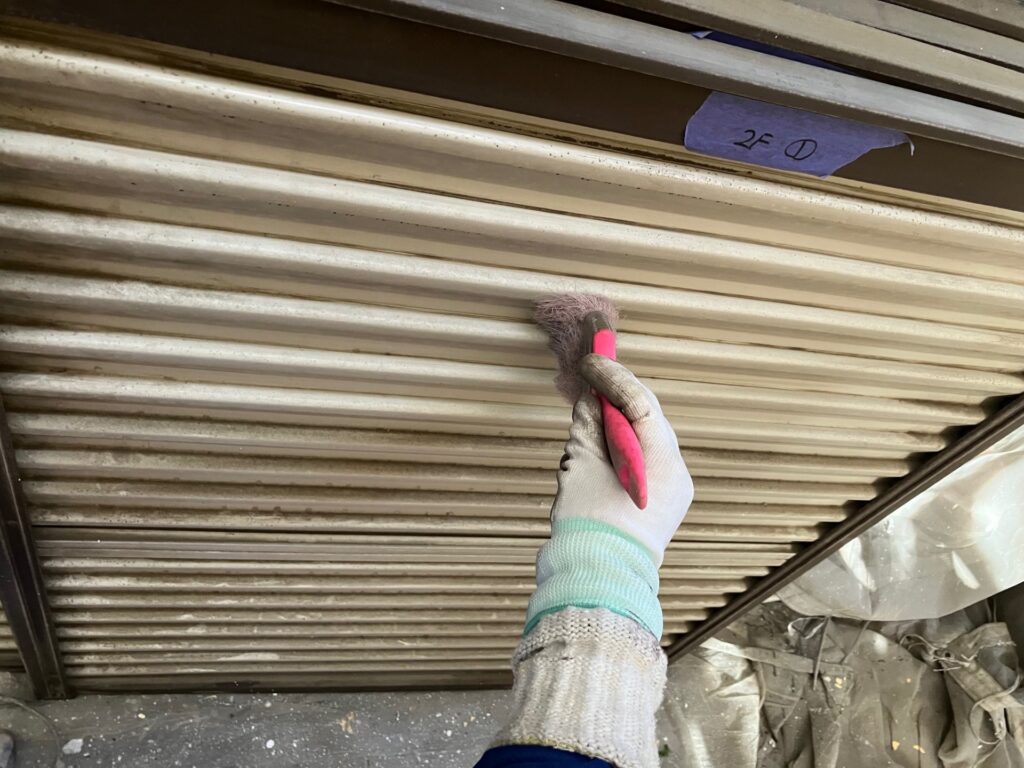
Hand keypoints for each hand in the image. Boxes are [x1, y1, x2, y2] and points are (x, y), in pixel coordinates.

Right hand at [552, 354, 693, 565]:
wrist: (598, 583)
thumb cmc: (589, 530)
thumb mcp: (581, 469)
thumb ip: (587, 428)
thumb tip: (590, 402)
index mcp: (661, 463)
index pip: (640, 403)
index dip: (612, 377)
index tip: (589, 360)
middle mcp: (676, 473)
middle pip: (648, 418)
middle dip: (618, 395)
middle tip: (590, 373)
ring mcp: (673, 490)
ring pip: (646, 439)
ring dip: (620, 420)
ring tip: (593, 403)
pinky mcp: (662, 502)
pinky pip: (645, 461)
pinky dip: (623, 445)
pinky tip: (603, 440)